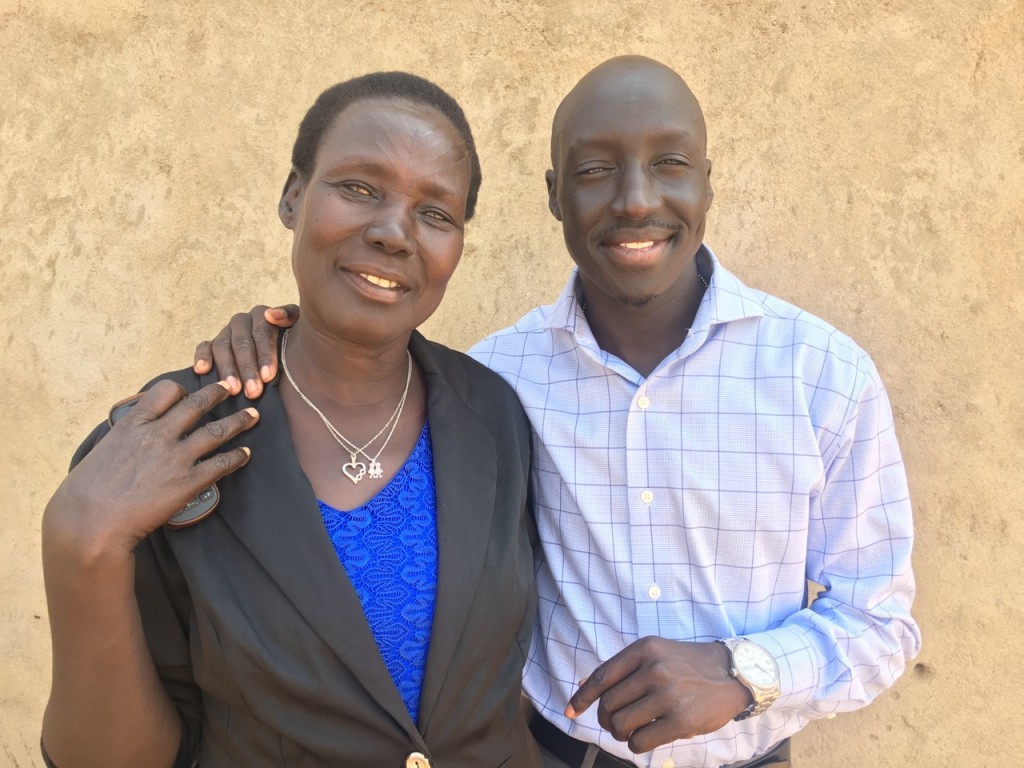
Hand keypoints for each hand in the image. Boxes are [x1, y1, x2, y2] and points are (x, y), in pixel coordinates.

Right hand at [45, 380, 258, 554]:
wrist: (91, 522)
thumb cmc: (87, 491)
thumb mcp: (103, 450)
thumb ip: (126, 438)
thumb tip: (134, 436)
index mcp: (134, 424)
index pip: (166, 391)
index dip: (182, 390)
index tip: (190, 390)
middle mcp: (158, 435)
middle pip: (197, 404)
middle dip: (218, 393)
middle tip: (232, 387)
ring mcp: (175, 458)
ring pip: (216, 431)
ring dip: (238, 421)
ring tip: (253, 416)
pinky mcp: (188, 482)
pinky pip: (220, 465)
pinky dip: (236, 457)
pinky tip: (245, 454)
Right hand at [193, 304, 299, 398]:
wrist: (285, 350)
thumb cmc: (294, 342)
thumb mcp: (298, 327)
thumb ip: (290, 316)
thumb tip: (271, 314)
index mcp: (262, 315)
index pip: (262, 332)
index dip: (265, 354)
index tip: (268, 377)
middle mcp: (242, 321)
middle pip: (242, 343)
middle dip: (248, 368)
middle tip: (253, 391)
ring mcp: (225, 332)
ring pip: (223, 347)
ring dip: (228, 369)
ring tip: (233, 390)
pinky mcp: (212, 343)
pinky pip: (204, 347)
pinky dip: (202, 357)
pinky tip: (202, 371)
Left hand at [565, 637, 751, 752]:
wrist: (732, 673)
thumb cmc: (687, 665)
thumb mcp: (655, 654)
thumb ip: (622, 670)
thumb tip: (584, 687)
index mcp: (644, 649)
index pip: (602, 677)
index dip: (582, 698)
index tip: (570, 712)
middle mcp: (654, 668)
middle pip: (608, 705)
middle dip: (606, 720)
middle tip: (615, 725)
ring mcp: (668, 694)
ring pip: (621, 725)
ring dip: (621, 734)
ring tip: (631, 732)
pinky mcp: (681, 720)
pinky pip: (641, 741)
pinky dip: (636, 745)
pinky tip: (644, 739)